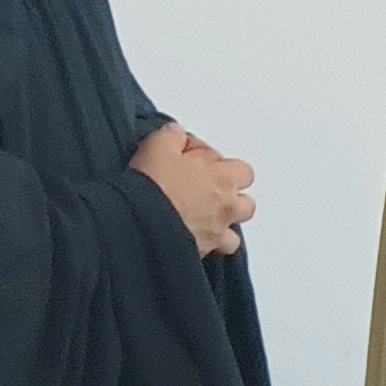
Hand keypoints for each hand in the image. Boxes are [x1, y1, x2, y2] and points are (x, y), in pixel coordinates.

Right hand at [131, 124, 255, 256]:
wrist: (139, 221)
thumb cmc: (152, 184)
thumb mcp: (158, 145)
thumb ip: (172, 136)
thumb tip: (176, 133)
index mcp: (222, 178)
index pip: (241, 169)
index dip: (220, 165)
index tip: (196, 162)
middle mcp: (226, 207)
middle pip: (246, 202)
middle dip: (230, 196)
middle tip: (203, 190)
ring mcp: (216, 232)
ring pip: (236, 231)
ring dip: (223, 224)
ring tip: (201, 218)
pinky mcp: (203, 252)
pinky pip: (217, 252)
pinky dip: (210, 246)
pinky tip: (194, 239)